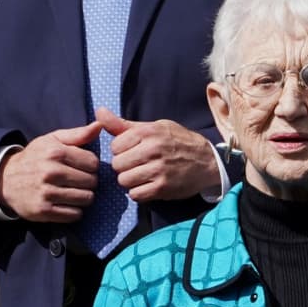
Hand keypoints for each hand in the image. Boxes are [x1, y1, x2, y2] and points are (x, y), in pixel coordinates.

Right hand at [0, 122, 100, 222]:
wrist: (5, 179)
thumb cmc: (35, 157)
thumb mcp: (52, 140)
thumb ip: (78, 134)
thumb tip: (100, 125)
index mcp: (55, 153)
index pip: (93, 163)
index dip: (91, 166)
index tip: (82, 167)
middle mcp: (50, 172)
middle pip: (92, 182)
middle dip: (89, 182)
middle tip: (78, 181)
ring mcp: (46, 193)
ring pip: (86, 199)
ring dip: (84, 197)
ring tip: (73, 191)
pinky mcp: (43, 211)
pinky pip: (75, 215)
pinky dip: (74, 211)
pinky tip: (66, 203)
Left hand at [97, 110, 218, 202]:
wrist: (208, 161)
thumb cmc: (178, 142)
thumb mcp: (155, 127)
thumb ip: (124, 124)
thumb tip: (99, 112)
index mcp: (149, 132)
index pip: (115, 146)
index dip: (121, 151)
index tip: (133, 152)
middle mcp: (153, 149)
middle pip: (117, 164)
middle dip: (124, 167)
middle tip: (137, 165)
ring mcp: (158, 170)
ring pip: (124, 180)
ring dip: (130, 181)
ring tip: (143, 176)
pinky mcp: (163, 188)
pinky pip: (135, 195)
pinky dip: (139, 192)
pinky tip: (148, 185)